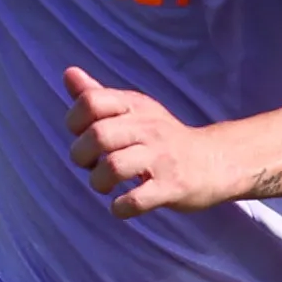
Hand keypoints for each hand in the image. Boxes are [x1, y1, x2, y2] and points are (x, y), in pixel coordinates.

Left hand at [64, 65, 231, 216]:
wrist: (214, 161)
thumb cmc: (162, 137)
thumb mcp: (133, 110)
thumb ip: (98, 95)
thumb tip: (68, 73)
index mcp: (135, 106)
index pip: (91, 102)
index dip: (74, 121)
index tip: (81, 136)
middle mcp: (148, 128)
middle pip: (98, 135)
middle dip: (81, 156)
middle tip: (90, 165)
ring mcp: (161, 158)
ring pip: (114, 167)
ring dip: (98, 182)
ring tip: (105, 185)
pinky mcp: (171, 187)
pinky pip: (136, 200)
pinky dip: (120, 207)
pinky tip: (122, 205)